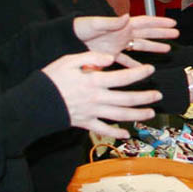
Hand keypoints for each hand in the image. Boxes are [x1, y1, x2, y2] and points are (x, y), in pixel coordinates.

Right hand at [42, 51, 160, 138]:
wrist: (34, 103)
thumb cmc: (51, 78)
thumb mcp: (69, 60)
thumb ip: (92, 57)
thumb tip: (111, 58)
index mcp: (94, 81)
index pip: (123, 77)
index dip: (139, 74)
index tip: (150, 70)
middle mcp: (97, 98)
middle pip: (126, 99)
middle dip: (145, 97)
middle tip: (158, 95)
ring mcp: (92, 113)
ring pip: (119, 116)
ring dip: (137, 115)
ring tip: (150, 113)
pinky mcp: (84, 123)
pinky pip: (103, 130)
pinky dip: (116, 133)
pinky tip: (126, 134)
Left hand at [73, 14, 177, 55]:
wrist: (65, 39)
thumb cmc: (79, 28)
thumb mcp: (96, 24)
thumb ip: (112, 22)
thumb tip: (127, 17)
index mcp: (121, 26)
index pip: (145, 23)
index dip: (159, 23)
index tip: (173, 23)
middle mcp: (122, 34)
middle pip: (146, 33)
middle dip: (161, 33)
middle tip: (176, 34)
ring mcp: (117, 45)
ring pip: (140, 46)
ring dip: (153, 47)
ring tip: (167, 49)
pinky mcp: (110, 55)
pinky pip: (126, 61)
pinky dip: (134, 65)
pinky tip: (142, 70)